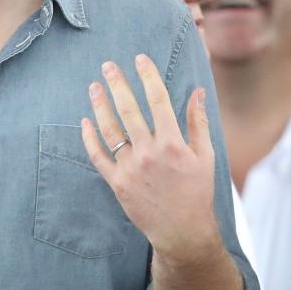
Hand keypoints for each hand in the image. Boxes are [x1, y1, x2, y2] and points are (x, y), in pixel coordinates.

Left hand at [80, 54, 217, 261]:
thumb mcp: (205, 156)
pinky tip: (85, 121)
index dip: (147, 75)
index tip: (139, 58)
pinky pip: (98, 156)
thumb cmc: (197, 191)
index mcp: (173, 143)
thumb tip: (197, 91)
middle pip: (129, 109)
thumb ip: (198, 122)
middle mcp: (149, 153)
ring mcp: (130, 168)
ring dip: (100, 105)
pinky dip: (89, 138)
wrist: (181, 230)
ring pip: (110, 130)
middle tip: (108, 65)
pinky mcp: (117, 183)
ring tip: (94, 87)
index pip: (157, 99)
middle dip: (117, 84)